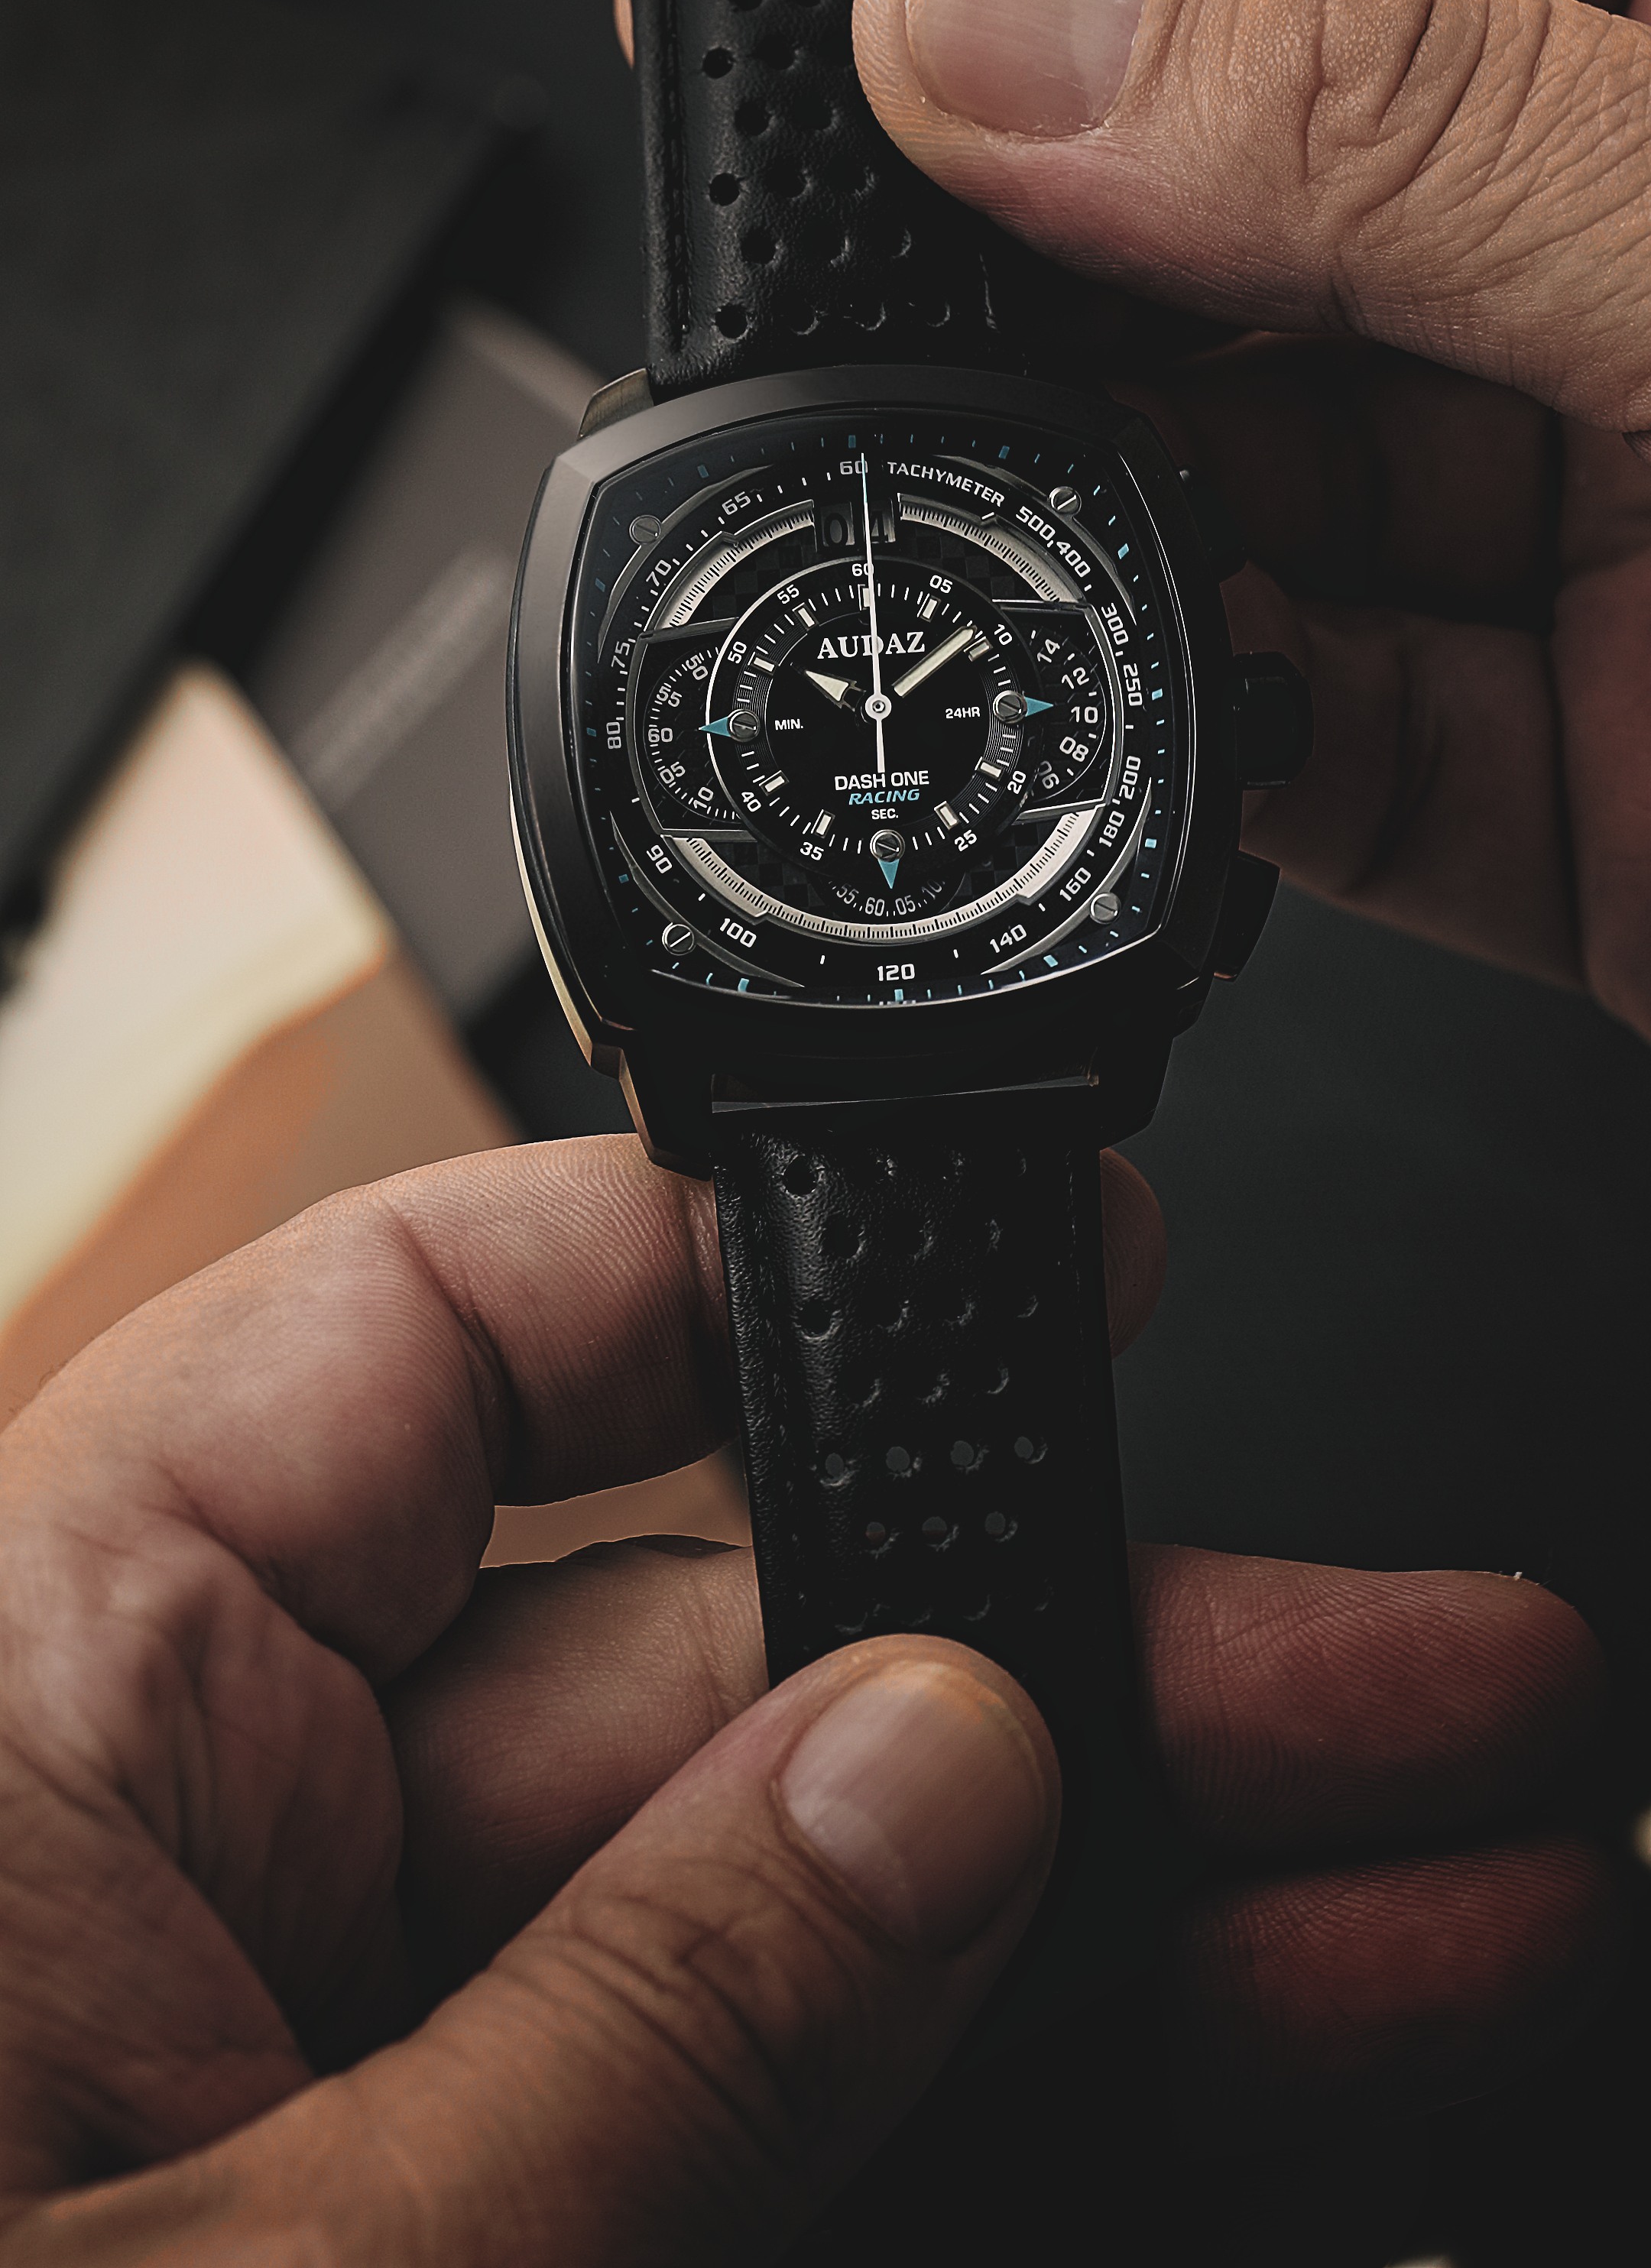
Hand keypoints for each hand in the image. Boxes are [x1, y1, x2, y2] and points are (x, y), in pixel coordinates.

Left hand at [0, 1137, 1612, 2254]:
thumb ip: (623, 2028)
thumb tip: (934, 1762)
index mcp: (58, 1706)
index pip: (437, 1348)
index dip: (748, 1274)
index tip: (1035, 1265)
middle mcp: (194, 1856)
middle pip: (706, 1665)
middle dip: (1076, 1666)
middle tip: (1403, 1688)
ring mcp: (329, 2085)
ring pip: (777, 1922)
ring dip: (1116, 1922)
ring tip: (1433, 1903)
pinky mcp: (408, 2245)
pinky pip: (738, 2127)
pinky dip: (995, 2121)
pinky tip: (1248, 2086)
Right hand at [851, 0, 1650, 1037]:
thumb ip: (1409, 134)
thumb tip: (1017, 37)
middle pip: (1277, 160)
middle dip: (1063, 223)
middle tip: (863, 247)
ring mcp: (1618, 527)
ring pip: (1256, 467)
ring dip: (1100, 509)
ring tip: (978, 512)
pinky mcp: (1581, 789)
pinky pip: (1315, 740)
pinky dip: (1193, 743)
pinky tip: (1126, 714)